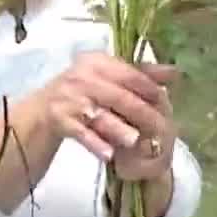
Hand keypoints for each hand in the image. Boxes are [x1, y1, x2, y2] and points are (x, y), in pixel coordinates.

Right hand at [38, 53, 178, 172]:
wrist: (41, 110)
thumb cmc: (83, 91)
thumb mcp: (108, 77)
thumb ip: (140, 74)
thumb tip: (175, 72)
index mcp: (96, 62)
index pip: (127, 73)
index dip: (148, 87)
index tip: (164, 100)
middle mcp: (80, 77)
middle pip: (117, 95)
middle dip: (139, 112)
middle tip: (158, 127)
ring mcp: (67, 98)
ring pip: (99, 115)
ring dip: (118, 128)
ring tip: (134, 140)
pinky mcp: (58, 119)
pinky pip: (81, 133)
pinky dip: (95, 144)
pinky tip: (109, 155)